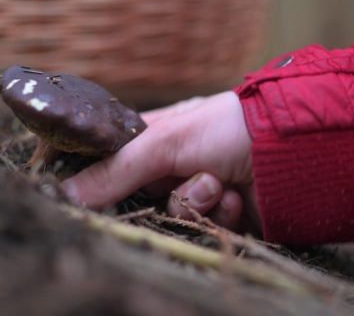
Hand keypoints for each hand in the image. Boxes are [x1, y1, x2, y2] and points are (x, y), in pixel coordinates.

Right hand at [60, 91, 260, 234]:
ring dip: (197, 201)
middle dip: (164, 194)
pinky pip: (206, 227)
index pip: (113, 166)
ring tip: (219, 181)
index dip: (103, 182)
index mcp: (153, 140)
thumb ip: (115, 170)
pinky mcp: (224, 217)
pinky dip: (221, 215)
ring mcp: (200, 191)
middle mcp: (172, 168)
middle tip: (181, 180)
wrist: (290, 148)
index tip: (90, 196)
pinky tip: (236, 197)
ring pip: (175, 216)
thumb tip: (63, 194)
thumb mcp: (164, 141)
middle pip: (140, 200)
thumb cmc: (226, 127)